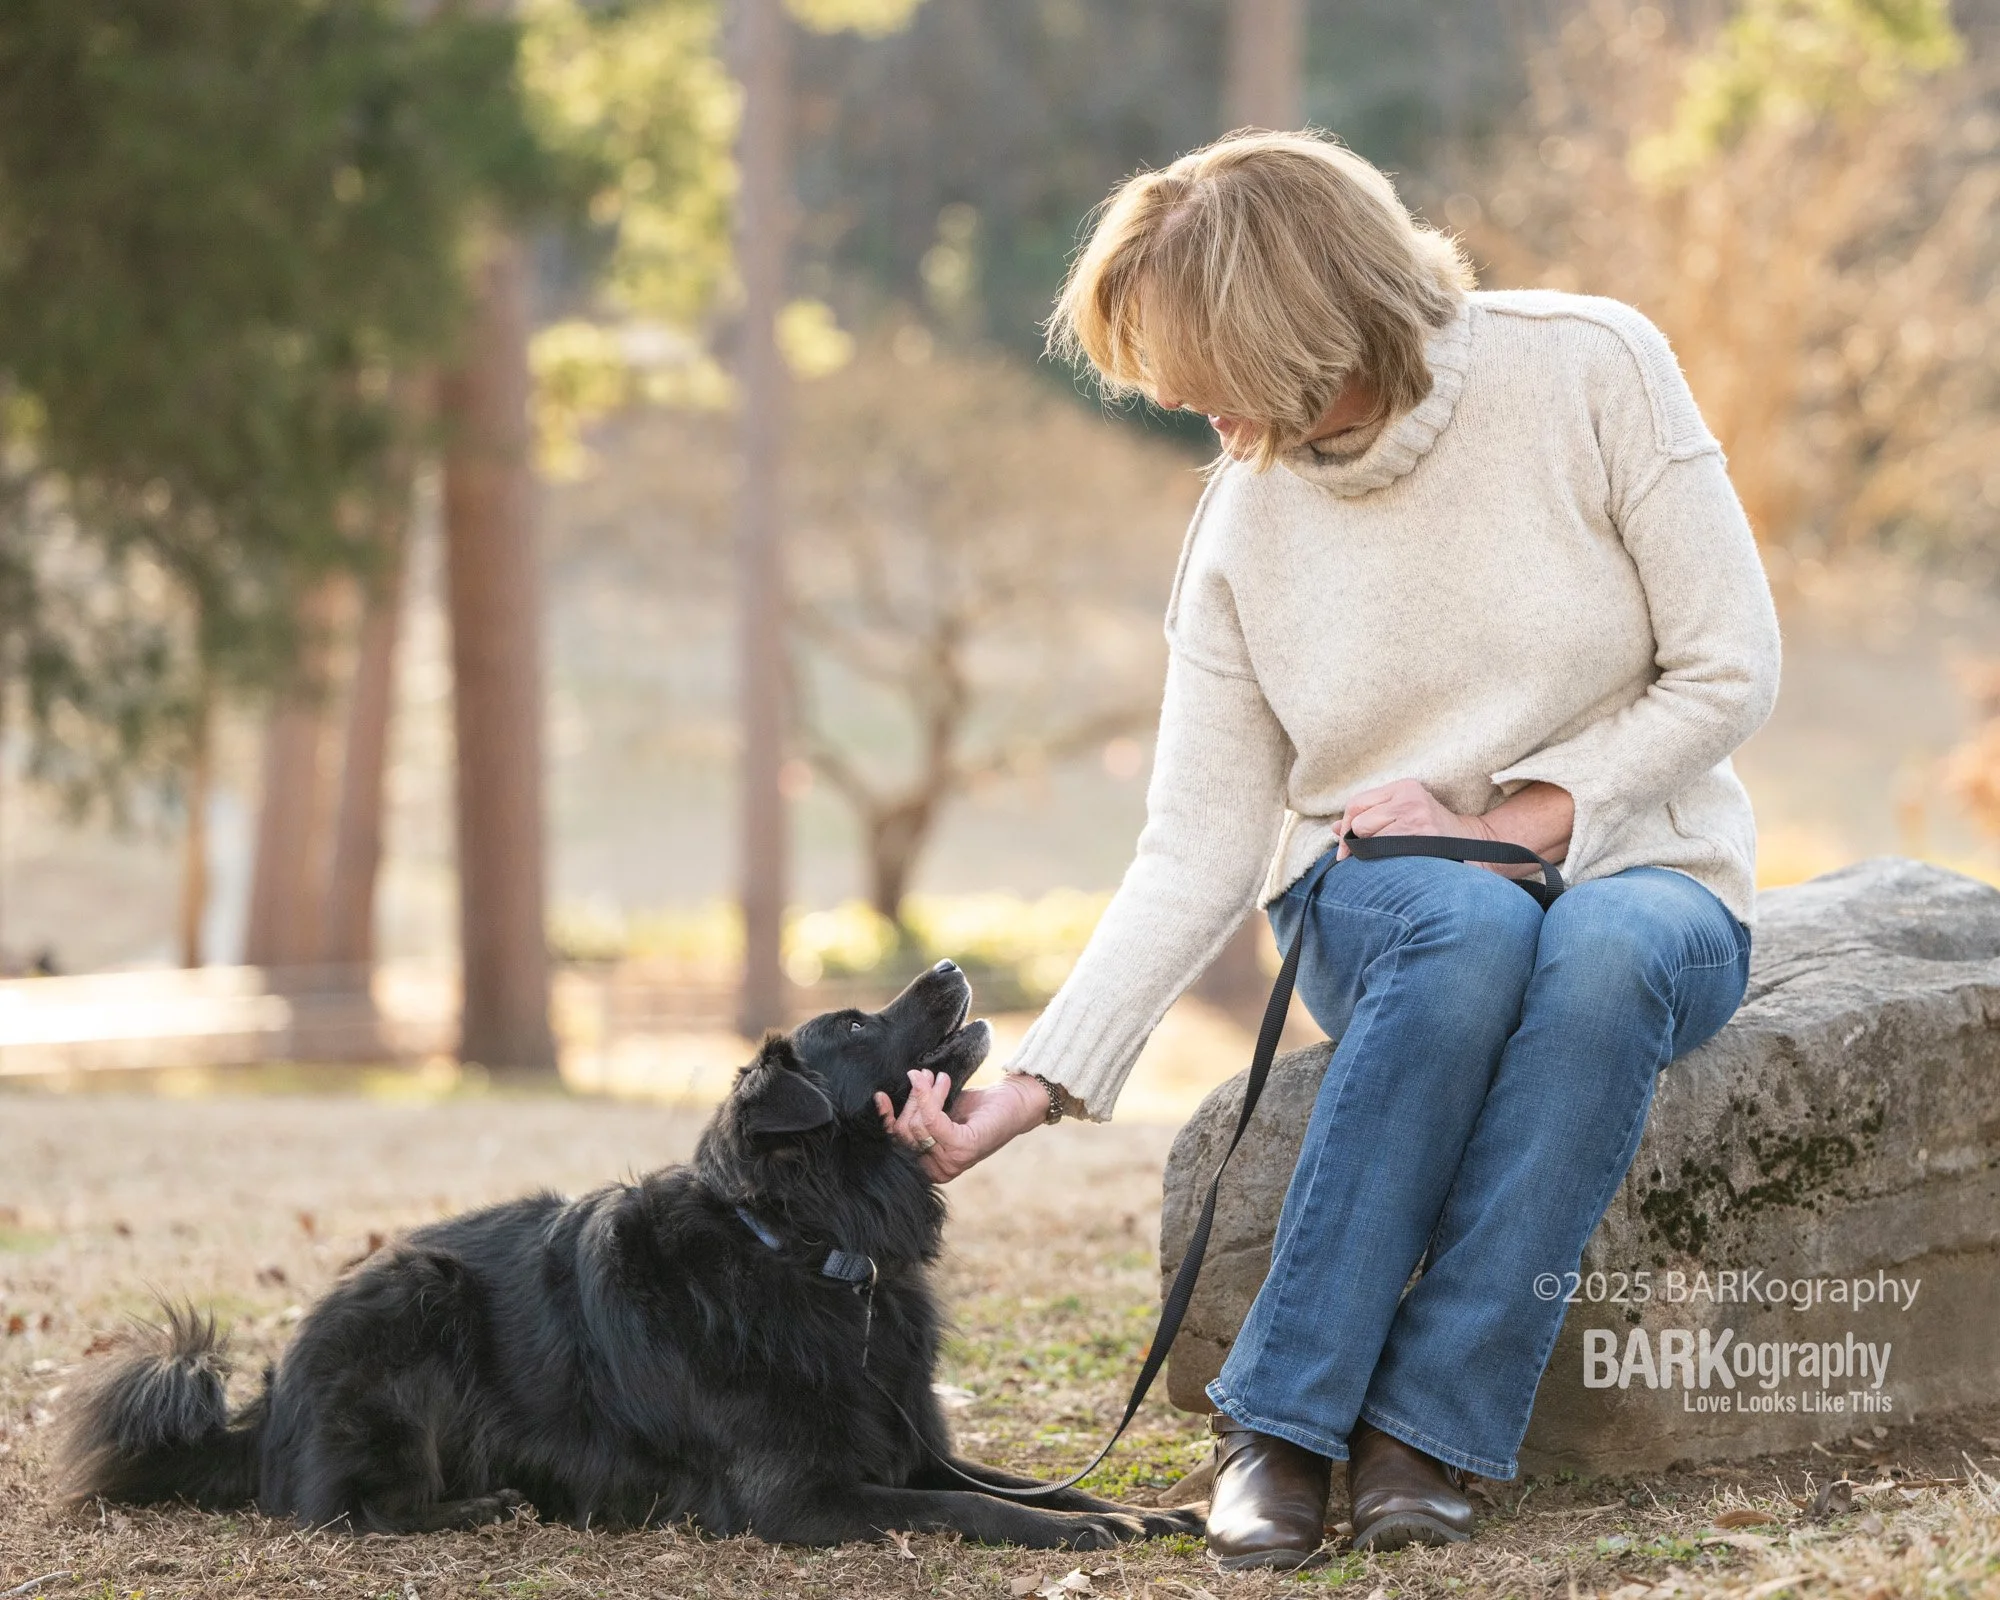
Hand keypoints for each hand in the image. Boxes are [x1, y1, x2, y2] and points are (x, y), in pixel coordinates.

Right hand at [874, 1070, 1049, 1183]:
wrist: (1014, 1101)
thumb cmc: (976, 1108)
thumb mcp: (939, 1114)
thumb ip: (915, 1116)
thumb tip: (881, 1101)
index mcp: (931, 1167)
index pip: (896, 1147)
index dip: (886, 1121)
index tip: (880, 1096)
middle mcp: (940, 1170)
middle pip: (903, 1135)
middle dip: (911, 1100)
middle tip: (922, 1077)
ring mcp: (952, 1162)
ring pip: (917, 1125)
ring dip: (926, 1093)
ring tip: (939, 1077)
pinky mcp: (963, 1147)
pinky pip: (932, 1121)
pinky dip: (930, 1097)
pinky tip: (937, 1081)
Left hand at [1337, 778, 1490, 857]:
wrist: (1472, 845)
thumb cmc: (1432, 833)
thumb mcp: (1403, 814)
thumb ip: (1370, 817)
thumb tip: (1333, 829)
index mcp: (1404, 787)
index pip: (1356, 803)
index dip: (1345, 828)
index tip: (1344, 850)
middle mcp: (1409, 797)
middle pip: (1359, 821)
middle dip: (1358, 841)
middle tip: (1368, 855)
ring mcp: (1416, 815)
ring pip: (1368, 837)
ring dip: (1373, 852)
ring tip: (1392, 855)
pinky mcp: (1421, 835)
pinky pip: (1382, 850)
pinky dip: (1383, 860)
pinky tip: (1397, 862)